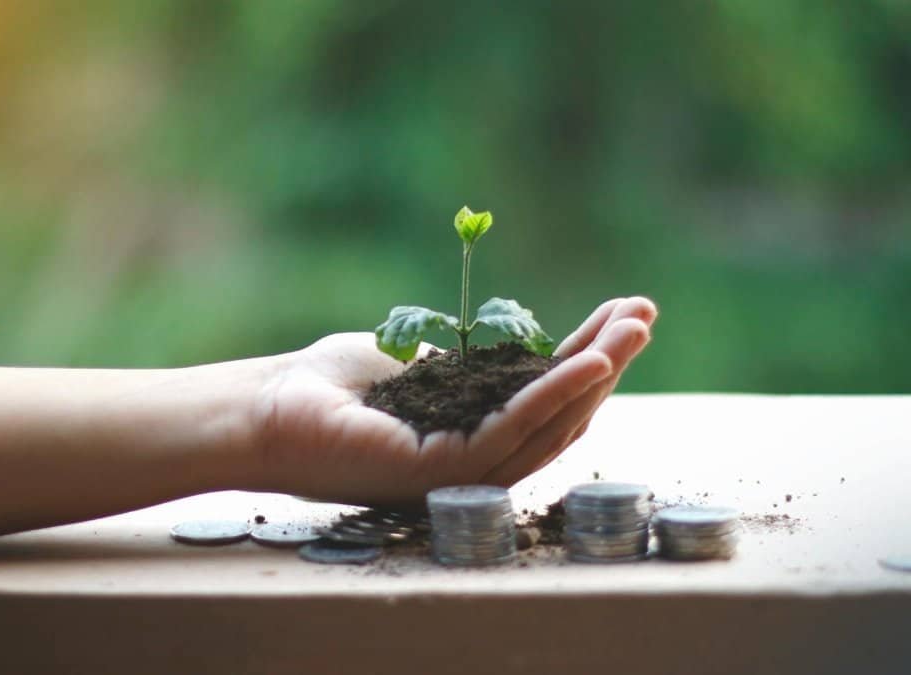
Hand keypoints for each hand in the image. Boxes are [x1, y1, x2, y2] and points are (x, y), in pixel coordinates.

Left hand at [247, 297, 656, 504]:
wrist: (264, 407)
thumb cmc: (327, 384)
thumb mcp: (418, 361)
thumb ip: (470, 363)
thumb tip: (517, 345)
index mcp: (471, 431)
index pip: (542, 398)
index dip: (586, 356)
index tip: (621, 311)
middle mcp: (475, 459)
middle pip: (559, 414)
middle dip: (606, 362)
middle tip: (646, 314)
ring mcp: (461, 472)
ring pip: (548, 426)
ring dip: (596, 374)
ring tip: (634, 329)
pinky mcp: (442, 472)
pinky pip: (513, 432)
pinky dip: (555, 395)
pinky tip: (591, 362)